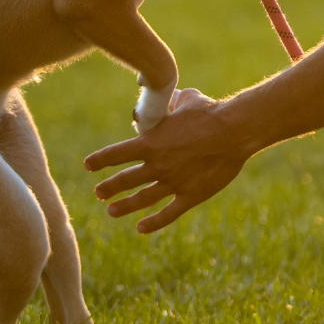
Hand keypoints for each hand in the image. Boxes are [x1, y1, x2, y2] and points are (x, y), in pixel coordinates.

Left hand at [84, 88, 249, 233]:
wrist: (235, 132)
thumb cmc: (212, 112)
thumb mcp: (189, 100)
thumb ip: (175, 101)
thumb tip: (172, 96)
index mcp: (151, 142)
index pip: (115, 154)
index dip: (99, 160)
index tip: (88, 165)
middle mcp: (157, 165)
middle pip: (124, 180)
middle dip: (108, 187)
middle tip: (99, 192)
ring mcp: (173, 182)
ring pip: (141, 199)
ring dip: (124, 206)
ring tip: (111, 211)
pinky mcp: (190, 195)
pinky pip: (167, 214)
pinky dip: (152, 223)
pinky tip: (141, 227)